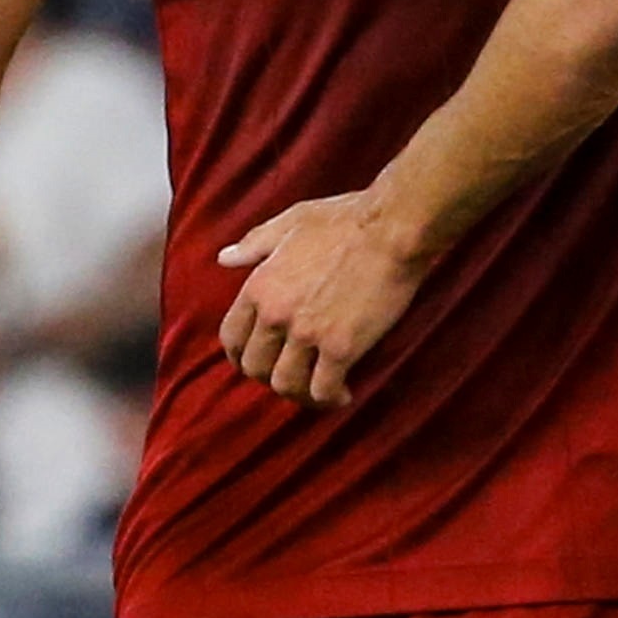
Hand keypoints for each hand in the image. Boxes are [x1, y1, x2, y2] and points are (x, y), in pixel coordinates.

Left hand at [215, 192, 430, 409]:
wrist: (393, 228)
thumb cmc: (346, 219)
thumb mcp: (291, 222)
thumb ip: (254, 244)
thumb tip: (224, 258)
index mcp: (260, 285)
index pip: (232, 338)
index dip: (241, 356)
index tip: (258, 362)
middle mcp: (276, 314)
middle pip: (256, 367)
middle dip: (270, 378)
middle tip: (293, 376)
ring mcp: (308, 333)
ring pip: (286, 385)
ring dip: (299, 393)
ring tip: (317, 389)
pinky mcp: (341, 348)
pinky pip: (323, 389)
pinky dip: (330, 398)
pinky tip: (342, 394)